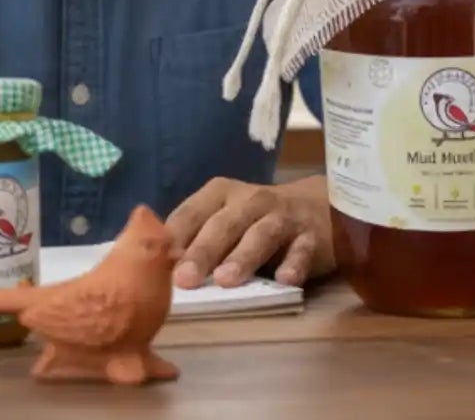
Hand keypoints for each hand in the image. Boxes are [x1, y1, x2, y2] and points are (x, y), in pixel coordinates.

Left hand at [165, 175, 332, 288]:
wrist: (318, 208)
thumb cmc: (255, 221)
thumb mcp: (224, 220)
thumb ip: (195, 239)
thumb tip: (155, 269)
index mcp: (220, 194)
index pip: (192, 212)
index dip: (175, 236)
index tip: (157, 262)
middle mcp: (251, 200)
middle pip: (224, 224)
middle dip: (203, 251)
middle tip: (185, 279)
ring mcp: (284, 217)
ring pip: (261, 234)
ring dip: (243, 256)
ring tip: (226, 280)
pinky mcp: (312, 237)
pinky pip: (302, 250)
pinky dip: (294, 264)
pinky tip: (285, 280)